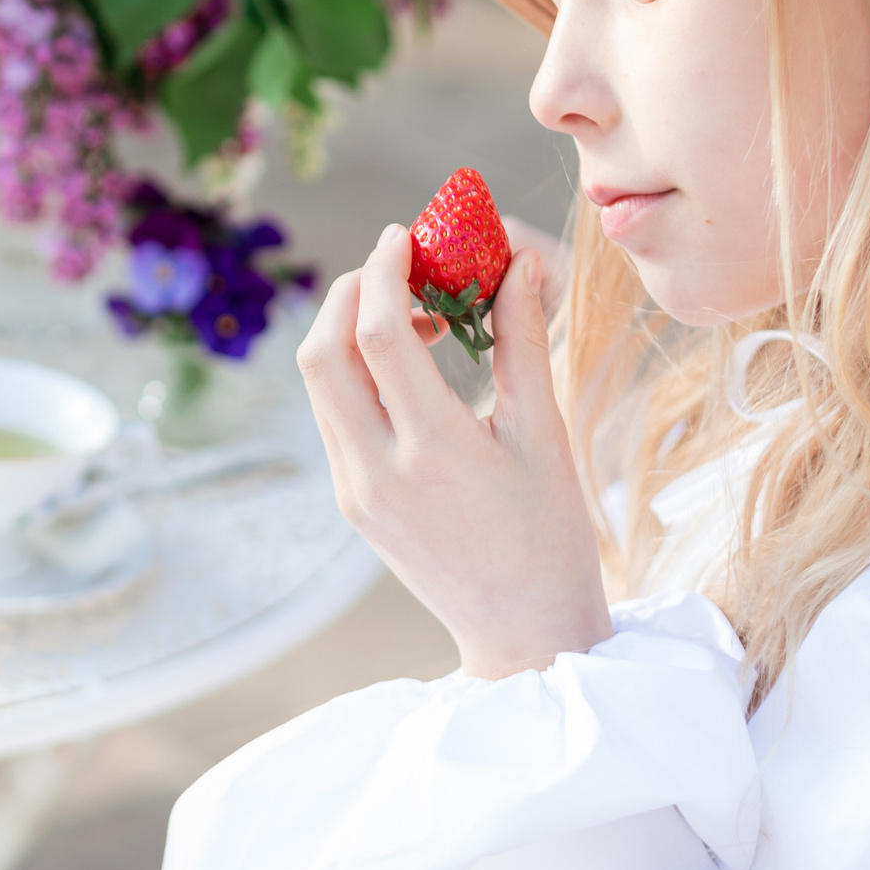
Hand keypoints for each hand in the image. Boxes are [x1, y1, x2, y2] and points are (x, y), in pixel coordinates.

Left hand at [297, 224, 610, 678]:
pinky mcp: (349, 502)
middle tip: (399, 264)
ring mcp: (354, 490)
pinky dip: (353, 372)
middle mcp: (376, 472)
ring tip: (415, 315)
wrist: (525, 634)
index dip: (384, 272)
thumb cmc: (551, 535)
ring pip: (318, 383)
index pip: (377, 336)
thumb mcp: (545, 435)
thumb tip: (520, 261)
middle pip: (321, 352)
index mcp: (434, 453)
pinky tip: (406, 366)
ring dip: (349, 330)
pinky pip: (332, 416)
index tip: (407, 235)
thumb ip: (522, 342)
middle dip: (350, 291)